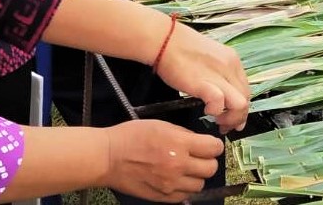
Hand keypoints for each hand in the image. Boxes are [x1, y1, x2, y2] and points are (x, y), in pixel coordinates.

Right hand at [101, 120, 223, 201]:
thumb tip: (199, 142)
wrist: (108, 157)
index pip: (213, 148)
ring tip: (185, 169)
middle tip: (199, 157)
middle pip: (211, 169)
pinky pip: (185, 196)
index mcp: (179, 144)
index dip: (214, 145)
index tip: (209, 144)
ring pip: (200, 185)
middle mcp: (178, 166)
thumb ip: (183, 134)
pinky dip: (184, 188)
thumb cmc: (131, 136)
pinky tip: (175, 179)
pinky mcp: (162, 197)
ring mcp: (171, 184)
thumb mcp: (160, 125)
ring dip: (196, 176)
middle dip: (208, 161)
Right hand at [153, 23, 249, 133]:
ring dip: (231, 118)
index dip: (242, 107)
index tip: (234, 117)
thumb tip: (221, 91)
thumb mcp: (208, 57)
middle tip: (225, 125)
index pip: (246, 89)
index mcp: (232, 60)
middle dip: (238, 117)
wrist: (164, 39)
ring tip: (218, 121)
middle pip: (246, 98)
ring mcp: (219, 75)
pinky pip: (220, 102)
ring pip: (241, 104)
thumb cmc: (179, 48)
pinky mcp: (204, 82)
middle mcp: (230, 67)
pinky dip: (217, 110)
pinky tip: (207, 111)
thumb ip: (218, 72)